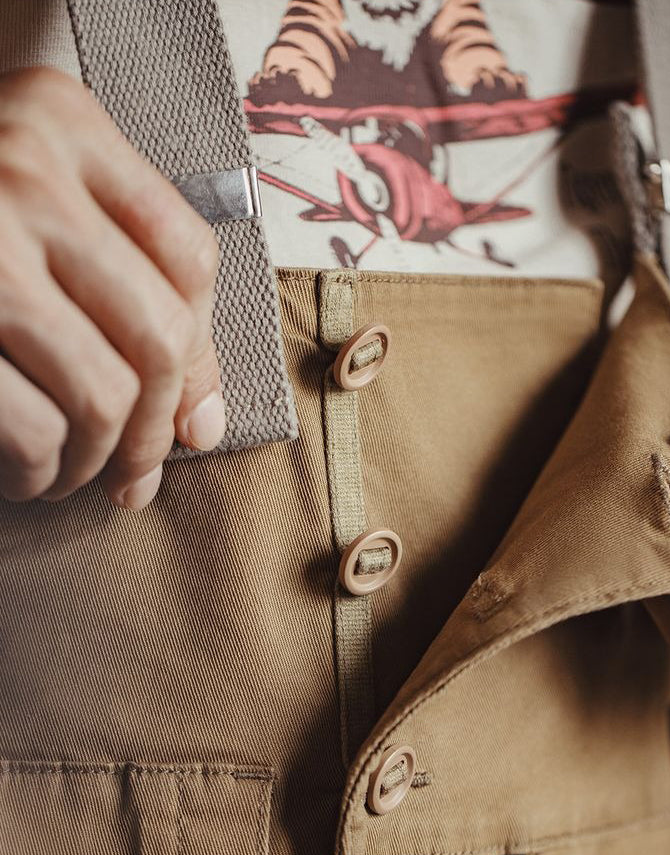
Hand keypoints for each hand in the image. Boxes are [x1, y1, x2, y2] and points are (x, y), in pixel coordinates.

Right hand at [0, 67, 224, 509]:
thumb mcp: (31, 208)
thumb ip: (126, 285)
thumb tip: (203, 425)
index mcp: (59, 121)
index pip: (188, 257)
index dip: (201, 357)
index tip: (188, 417)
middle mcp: (20, 168)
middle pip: (159, 334)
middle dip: (156, 431)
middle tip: (136, 473)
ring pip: (103, 394)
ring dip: (96, 459)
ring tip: (73, 472)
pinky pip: (33, 427)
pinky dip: (40, 470)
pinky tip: (28, 473)